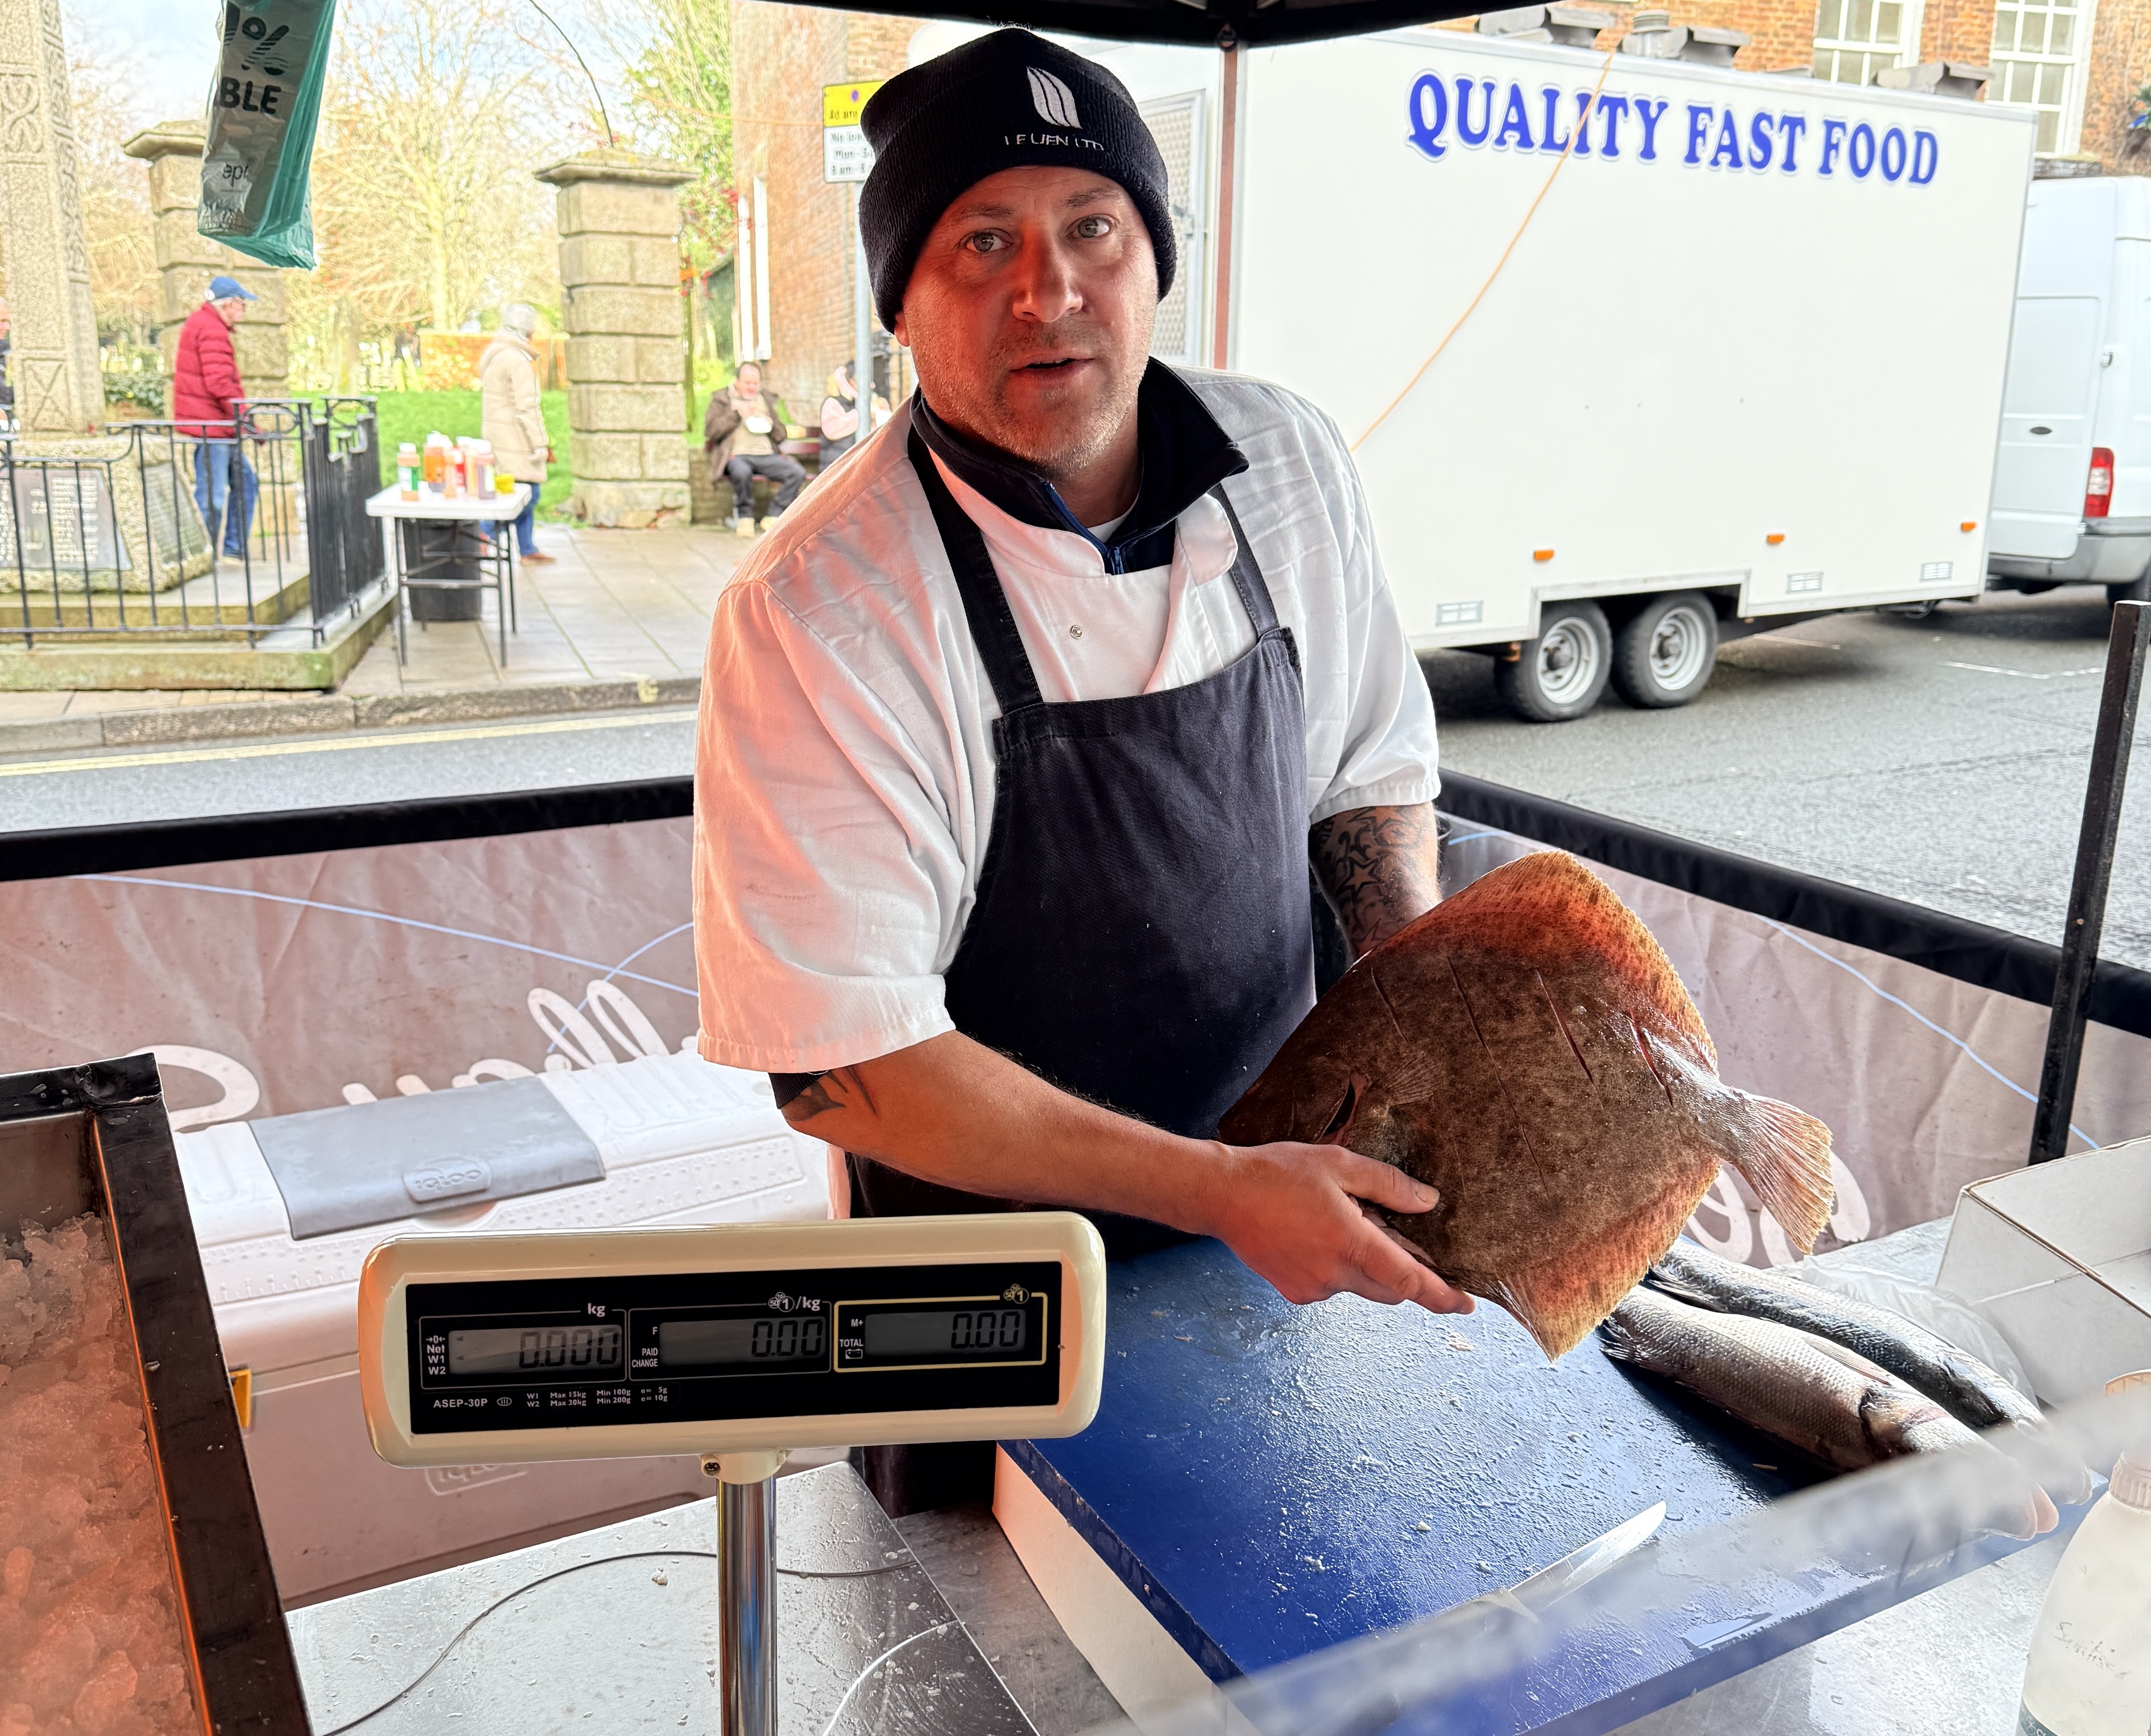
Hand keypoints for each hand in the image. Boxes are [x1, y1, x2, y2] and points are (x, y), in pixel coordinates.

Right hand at [1200, 1141, 1474, 1313]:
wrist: (1221, 1195)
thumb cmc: (1277, 1173)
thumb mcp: (1338, 1164)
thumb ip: (1388, 1185)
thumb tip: (1428, 1202)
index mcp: (1350, 1242)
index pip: (1409, 1281)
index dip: (1442, 1295)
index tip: (1467, 1303)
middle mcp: (1334, 1273)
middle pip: (1391, 1290)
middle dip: (1404, 1274)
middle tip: (1401, 1240)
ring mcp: (1313, 1288)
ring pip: (1361, 1287)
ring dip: (1367, 1266)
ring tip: (1341, 1225)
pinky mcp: (1296, 1293)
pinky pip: (1334, 1286)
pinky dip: (1339, 1268)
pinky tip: (1317, 1236)